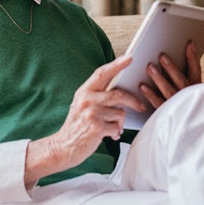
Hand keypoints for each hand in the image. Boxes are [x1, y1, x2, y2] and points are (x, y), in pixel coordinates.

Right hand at [24, 55, 146, 184]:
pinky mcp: (96, 127)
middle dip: (133, 101)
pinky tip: (109, 135)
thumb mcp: (82, 106)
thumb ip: (97, 97)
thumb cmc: (76, 126)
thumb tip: (121, 92)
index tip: (130, 57)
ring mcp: (91, 113)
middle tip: (140, 106)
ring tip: (111, 128)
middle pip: (118, 94)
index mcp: (83, 92)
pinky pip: (117, 127)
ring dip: (120, 122)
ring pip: (120, 113)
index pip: (101, 73)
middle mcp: (86, 100)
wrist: (63, 147)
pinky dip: (116, 132)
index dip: (117, 65)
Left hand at [139, 41, 201, 108]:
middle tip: (161, 56)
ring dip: (159, 78)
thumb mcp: (192, 87)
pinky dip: (150, 94)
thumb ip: (184, 73)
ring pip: (168, 89)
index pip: (196, 70)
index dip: (193, 57)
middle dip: (171, 68)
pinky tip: (142, 86)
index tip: (189, 44)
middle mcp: (188, 95)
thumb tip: (175, 54)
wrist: (188, 126)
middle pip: (180, 79)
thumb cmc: (187, 103)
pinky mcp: (167, 112)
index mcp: (196, 87)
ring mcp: (177, 104)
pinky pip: (158, 102)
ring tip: (150, 67)